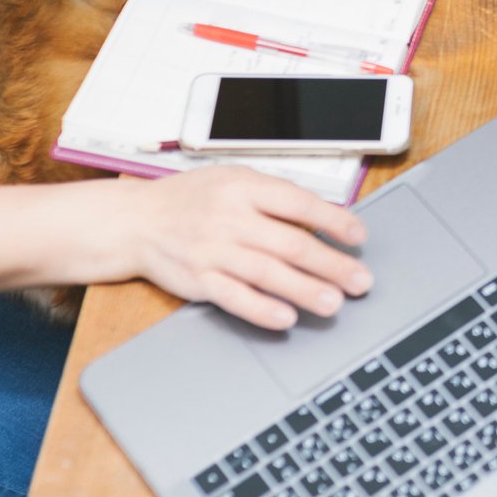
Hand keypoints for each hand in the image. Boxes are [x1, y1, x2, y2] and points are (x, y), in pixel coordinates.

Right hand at [123, 167, 371, 329]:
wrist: (135, 220)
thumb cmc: (191, 199)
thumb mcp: (234, 179)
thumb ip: (274, 196)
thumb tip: (324, 216)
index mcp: (244, 188)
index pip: (298, 203)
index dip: (333, 220)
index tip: (358, 236)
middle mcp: (230, 218)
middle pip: (290, 243)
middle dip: (331, 264)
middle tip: (360, 281)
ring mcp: (213, 251)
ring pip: (267, 272)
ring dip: (304, 290)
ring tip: (335, 303)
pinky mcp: (198, 280)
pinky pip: (235, 297)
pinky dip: (261, 308)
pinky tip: (286, 317)